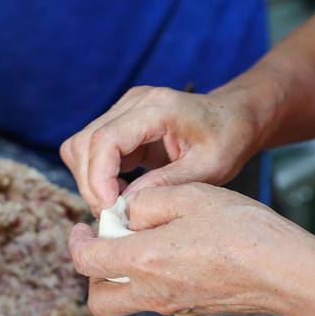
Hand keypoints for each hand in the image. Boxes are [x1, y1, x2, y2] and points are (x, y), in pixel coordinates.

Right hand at [60, 86, 258, 214]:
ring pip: (80, 145)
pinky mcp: (121, 120)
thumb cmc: (228, 140)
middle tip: (111, 214)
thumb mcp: (208, 169)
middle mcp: (135, 101)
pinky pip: (91, 148)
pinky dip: (97, 173)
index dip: (99, 177)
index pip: (106, 139)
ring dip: (90, 179)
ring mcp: (125, 108)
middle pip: (85, 142)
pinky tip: (119, 190)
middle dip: (90, 184)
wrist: (234, 117)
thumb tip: (125, 205)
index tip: (109, 208)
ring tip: (117, 203)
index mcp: (159, 108)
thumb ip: (166, 185)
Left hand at [67, 183, 314, 315]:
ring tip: (139, 245)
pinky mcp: (191, 310)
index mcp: (143, 261)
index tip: (82, 228)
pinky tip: (169, 254)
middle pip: (98, 300)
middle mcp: (152, 293)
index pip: (86, 261)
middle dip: (93, 273)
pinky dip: (147, 281)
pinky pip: (153, 301)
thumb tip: (125, 213)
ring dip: (119, 278)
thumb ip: (145, 203)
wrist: (287, 271)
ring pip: (124, 303)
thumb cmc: (242, 230)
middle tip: (105, 244)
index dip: (77, 242)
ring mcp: (172, 307)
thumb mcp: (188, 196)